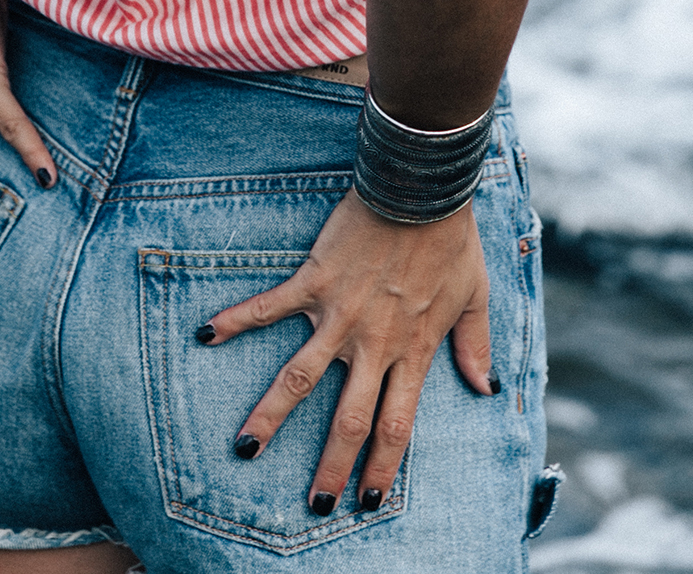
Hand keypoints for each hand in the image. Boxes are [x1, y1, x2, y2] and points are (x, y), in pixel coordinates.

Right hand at [198, 189, 494, 510]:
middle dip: (330, 466)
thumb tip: (486, 388)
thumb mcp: (475, 294)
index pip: (396, 425)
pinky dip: (237, 320)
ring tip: (245, 449)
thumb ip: (475, 345)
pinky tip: (206, 335)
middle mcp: (372, 343)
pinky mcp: (315, 280)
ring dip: (271, 416)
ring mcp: (340, 314)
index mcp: (412, 350)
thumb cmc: (450, 238)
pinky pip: (270, 307)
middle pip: (348, 419)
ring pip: (300, 378)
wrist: (420, 188)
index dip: (383, 466)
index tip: (369, 499)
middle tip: (314, 505)